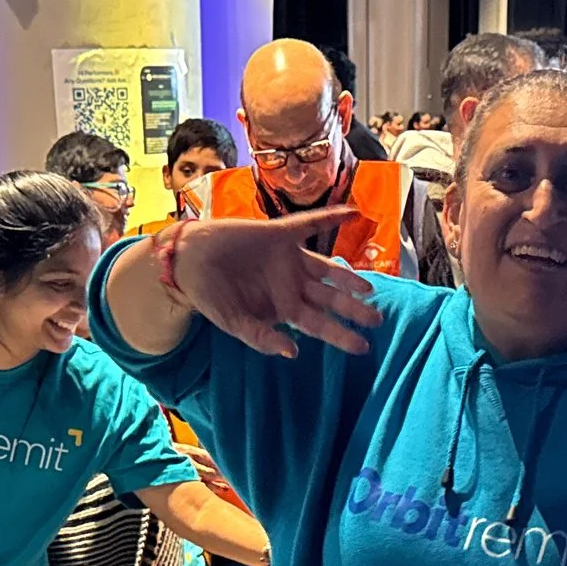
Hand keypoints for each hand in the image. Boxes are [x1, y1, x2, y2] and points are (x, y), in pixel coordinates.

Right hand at [170, 211, 383, 359]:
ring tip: (369, 287)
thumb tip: (292, 352)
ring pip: (327, 268)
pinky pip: (310, 225)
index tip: (362, 347)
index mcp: (284, 308)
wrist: (189, 261)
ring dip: (349, 276)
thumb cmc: (210, 295)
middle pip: (330, 299)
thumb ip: (261, 338)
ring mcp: (289, 259)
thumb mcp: (234, 322)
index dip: (340, 335)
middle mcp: (292, 284)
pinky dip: (330, 218)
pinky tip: (352, 213)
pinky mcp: (280, 234)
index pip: (319, 325)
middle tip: (377, 319)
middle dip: (353, 309)